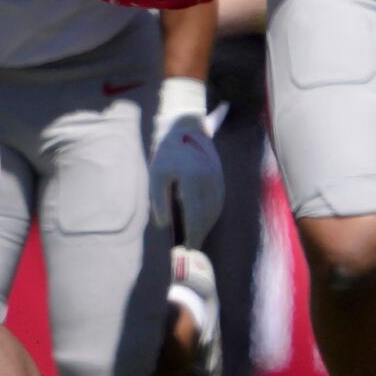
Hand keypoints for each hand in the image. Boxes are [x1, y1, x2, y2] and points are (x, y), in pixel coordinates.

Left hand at [149, 77, 223, 245]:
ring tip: (196, 237)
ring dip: (207, 225)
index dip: (192, 234)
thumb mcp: (156, 174)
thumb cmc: (167, 152)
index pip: (195, 215)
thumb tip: (164, 225)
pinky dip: (212, 214)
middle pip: (208, 215)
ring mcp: (218, 178)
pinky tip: (203, 221)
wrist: (185, 126)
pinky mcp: (220, 176)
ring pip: (216, 209)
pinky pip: (219, 201)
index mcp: (192, 179)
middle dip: (200, 233)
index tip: (187, 248)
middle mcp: (209, 180)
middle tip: (191, 247)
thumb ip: (158, 201)